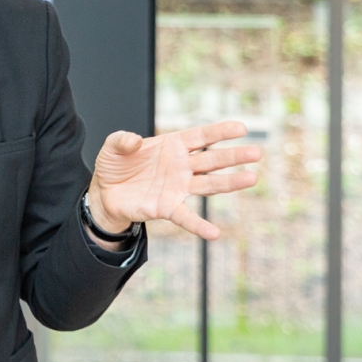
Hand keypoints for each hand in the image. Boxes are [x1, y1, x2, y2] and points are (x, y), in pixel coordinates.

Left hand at [87, 121, 261, 241]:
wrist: (105, 192)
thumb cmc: (115, 166)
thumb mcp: (112, 147)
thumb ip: (121, 140)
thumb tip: (134, 140)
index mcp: (171, 145)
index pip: (200, 136)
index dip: (220, 131)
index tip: (241, 128)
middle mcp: (180, 166)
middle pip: (211, 159)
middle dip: (233, 156)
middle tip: (256, 153)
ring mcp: (177, 187)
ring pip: (208, 184)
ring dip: (229, 183)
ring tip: (251, 178)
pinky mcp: (168, 207)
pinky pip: (186, 217)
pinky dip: (199, 226)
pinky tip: (214, 233)